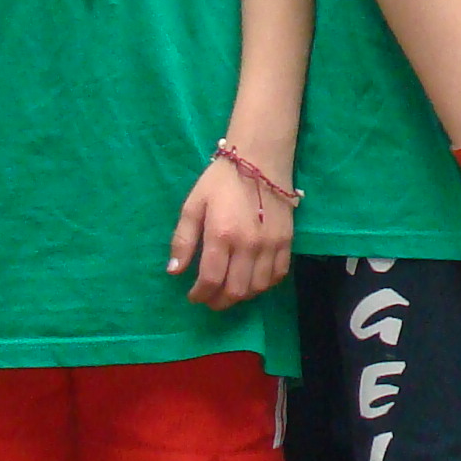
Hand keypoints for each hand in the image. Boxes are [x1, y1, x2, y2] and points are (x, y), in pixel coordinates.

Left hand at [170, 153, 292, 306]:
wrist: (260, 159)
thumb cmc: (221, 181)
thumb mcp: (193, 205)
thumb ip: (183, 240)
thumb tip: (174, 272)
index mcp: (221, 234)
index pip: (210, 279)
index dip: (199, 294)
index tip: (192, 295)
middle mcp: (248, 244)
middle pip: (235, 290)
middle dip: (218, 301)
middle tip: (209, 297)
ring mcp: (271, 244)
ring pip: (258, 287)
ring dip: (241, 295)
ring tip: (228, 289)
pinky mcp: (287, 240)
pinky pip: (278, 275)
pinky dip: (264, 285)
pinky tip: (252, 280)